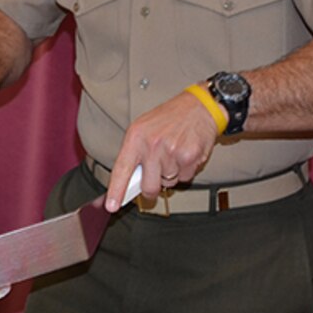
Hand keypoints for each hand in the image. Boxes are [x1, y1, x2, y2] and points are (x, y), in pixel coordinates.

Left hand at [104, 89, 219, 210]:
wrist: (200, 106)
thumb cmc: (170, 118)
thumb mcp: (144, 128)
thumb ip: (135, 153)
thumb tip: (128, 182)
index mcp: (136, 136)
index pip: (122, 169)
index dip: (116, 190)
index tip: (112, 206)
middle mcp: (152, 145)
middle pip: (149, 186)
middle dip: (153, 187)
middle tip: (158, 173)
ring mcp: (171, 151)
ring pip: (169, 182)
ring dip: (172, 173)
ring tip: (175, 151)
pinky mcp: (189, 157)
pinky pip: (185, 178)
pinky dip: (186, 170)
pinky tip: (186, 153)